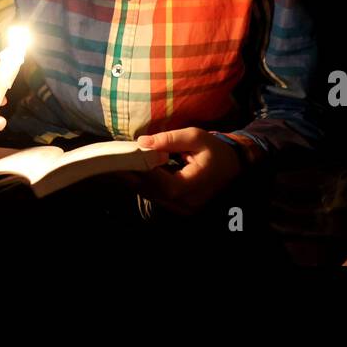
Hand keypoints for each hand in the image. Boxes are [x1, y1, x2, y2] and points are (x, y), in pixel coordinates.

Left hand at [118, 128, 241, 215]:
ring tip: (119, 166)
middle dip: (132, 176)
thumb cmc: (215, 150)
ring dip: (136, 181)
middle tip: (111, 163)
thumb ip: (169, 139)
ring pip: (153, 196)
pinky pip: (158, 197)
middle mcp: (186, 203)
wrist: (234, 166)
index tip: (122, 159)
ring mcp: (183, 208)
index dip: (140, 171)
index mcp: (192, 186)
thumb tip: (142, 142)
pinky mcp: (180, 207)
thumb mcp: (195, 137)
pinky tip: (135, 173)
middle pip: (152, 192)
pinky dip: (146, 185)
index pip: (159, 182)